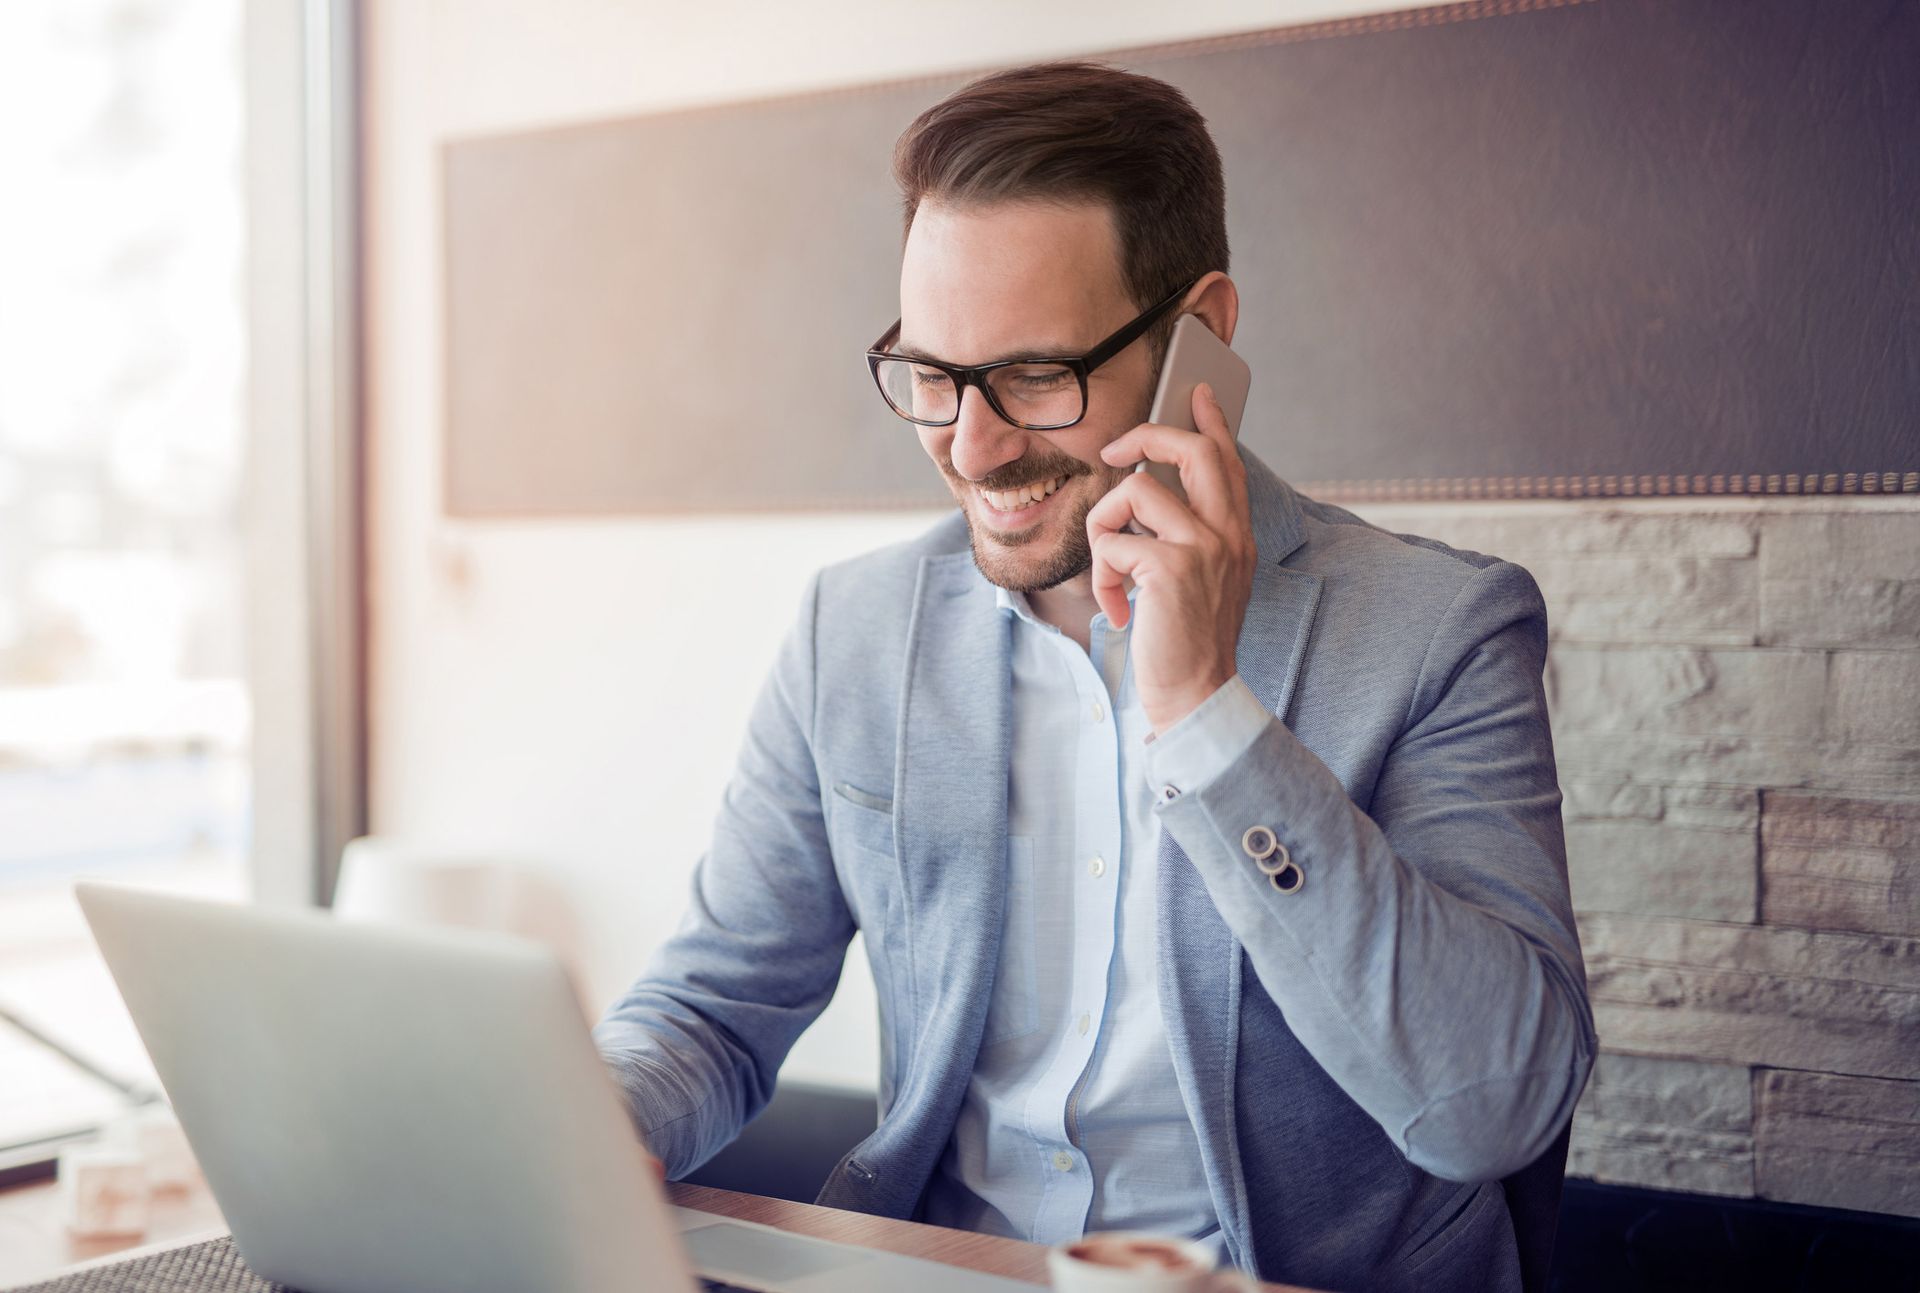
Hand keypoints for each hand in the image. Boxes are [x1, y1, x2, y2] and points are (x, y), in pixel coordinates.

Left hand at [1087, 383, 1255, 733]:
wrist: (1196, 695)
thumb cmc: (1186, 642)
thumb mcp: (1201, 582)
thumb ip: (1188, 537)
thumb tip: (1145, 492)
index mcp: (1236, 535)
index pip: (1227, 461)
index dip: (1210, 423)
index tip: (1198, 394)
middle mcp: (1227, 534)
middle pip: (1191, 450)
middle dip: (1146, 437)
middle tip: (1115, 452)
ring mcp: (1203, 548)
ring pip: (1134, 492)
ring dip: (1104, 531)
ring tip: (1111, 575)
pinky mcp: (1171, 569)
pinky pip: (1114, 541)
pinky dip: (1100, 576)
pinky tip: (1118, 609)